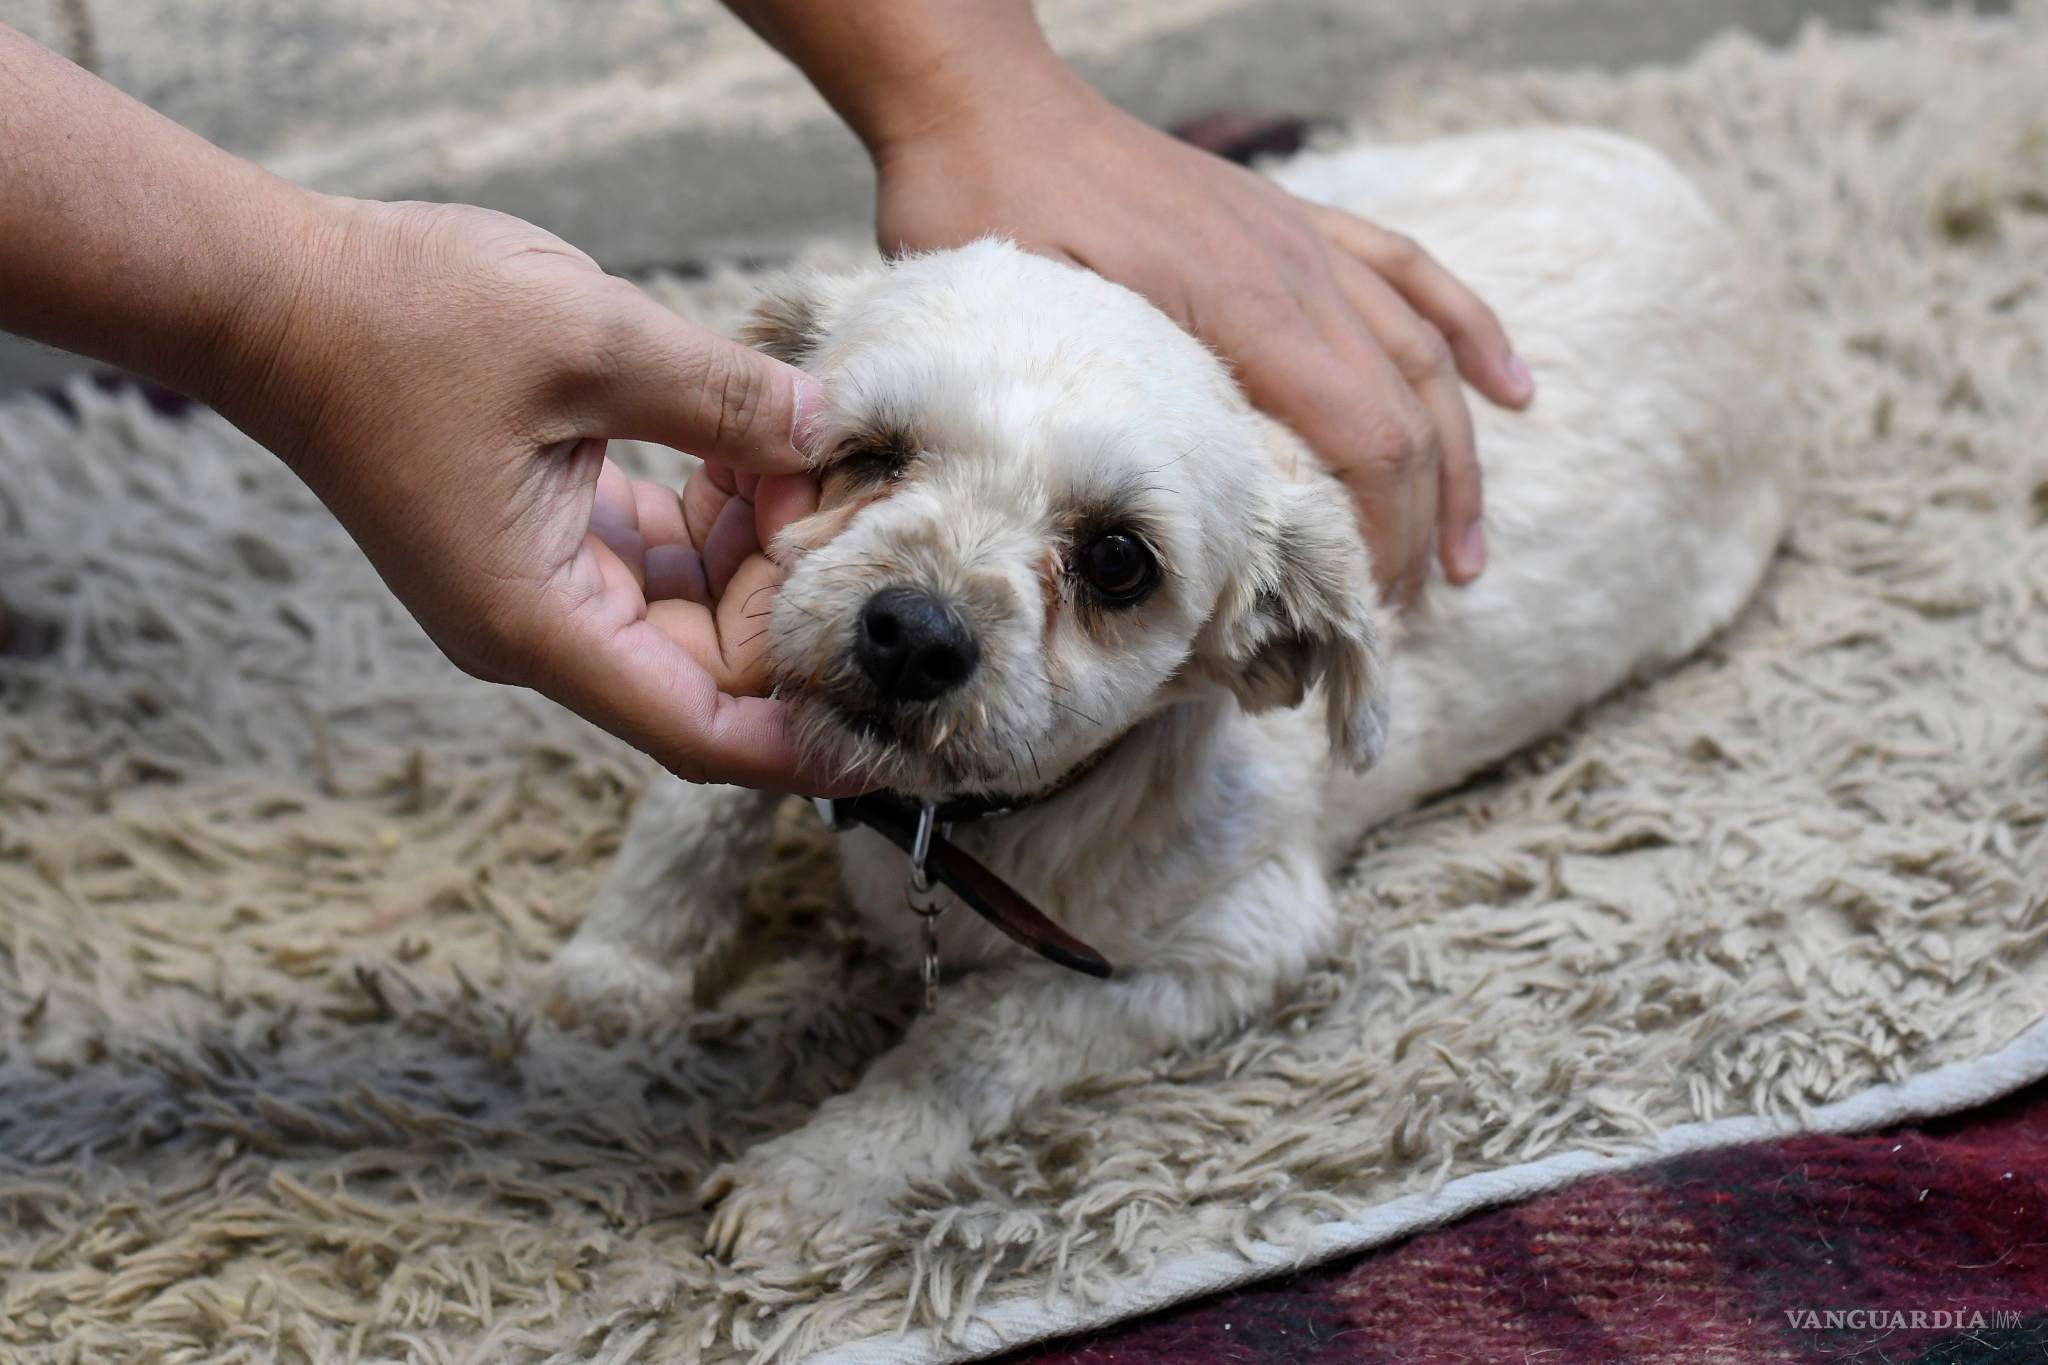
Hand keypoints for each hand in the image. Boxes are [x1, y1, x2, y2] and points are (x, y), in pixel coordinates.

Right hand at [210, 198, 834, 790]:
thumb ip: (724, 399)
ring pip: (693, 610)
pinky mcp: (545, 536)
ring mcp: (542, 583)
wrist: (276, 294)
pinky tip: (760, 447)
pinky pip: (660, 556)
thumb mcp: (590, 341)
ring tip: (814, 460)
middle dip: (795, 601)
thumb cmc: (404, 319)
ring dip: (761, 549)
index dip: (797, 745)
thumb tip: (829, 429)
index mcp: (539, 621)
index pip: (698, 730)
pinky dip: (718, 513)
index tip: (885, 741)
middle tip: (860, 508)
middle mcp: (541, 626)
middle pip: (710, 667)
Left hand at [871, 75, 1532, 605]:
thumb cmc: (987, 214)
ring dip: (1455, 464)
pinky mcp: (1292, 222)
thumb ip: (1091, 412)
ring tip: (1464, 559)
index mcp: (1243, 307)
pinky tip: (1511, 388)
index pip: (1362, 442)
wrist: (987, 102)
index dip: (1380, 539)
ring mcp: (1302, 242)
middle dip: (1416, 530)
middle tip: (1398, 622)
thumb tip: (1135, 525)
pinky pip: (1410, 273)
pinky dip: (1470, 333)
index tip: (1363, 616)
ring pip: (1422, 357)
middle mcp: (1297, 272)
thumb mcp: (1022, 331)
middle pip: (1405, 416)